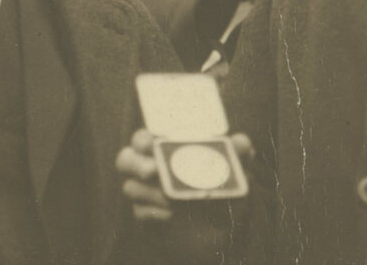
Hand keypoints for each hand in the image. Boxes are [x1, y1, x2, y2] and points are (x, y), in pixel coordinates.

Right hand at [115, 128, 255, 221]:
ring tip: (171, 199)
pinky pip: (138, 213)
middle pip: (125, 159)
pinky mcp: (147, 217)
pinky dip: (153, 214)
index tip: (152, 143)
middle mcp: (151, 169)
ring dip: (148, 192)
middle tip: (153, 171)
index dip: (141, 139)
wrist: (222, 229)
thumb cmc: (223, 191)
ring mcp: (146, 194)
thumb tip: (241, 142)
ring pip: (129, 187)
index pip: (142, 138)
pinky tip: (170, 215)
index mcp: (166, 150)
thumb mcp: (236, 172)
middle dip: (135, 163)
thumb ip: (238, 154)